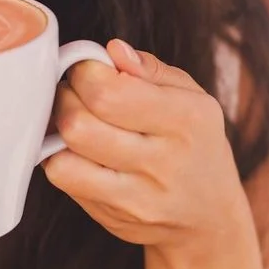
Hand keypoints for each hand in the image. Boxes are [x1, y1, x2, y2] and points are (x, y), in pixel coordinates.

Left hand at [43, 40, 253, 259]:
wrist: (210, 218)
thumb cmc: (196, 145)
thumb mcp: (192, 98)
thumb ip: (151, 69)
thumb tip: (112, 50)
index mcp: (187, 119)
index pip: (109, 92)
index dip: (85, 72)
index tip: (89, 69)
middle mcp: (164, 161)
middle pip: (79, 123)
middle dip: (65, 96)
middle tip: (76, 92)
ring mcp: (138, 196)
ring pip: (65, 154)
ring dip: (58, 128)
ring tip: (75, 118)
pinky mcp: (113, 218)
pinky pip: (64, 179)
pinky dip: (59, 156)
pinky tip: (76, 149)